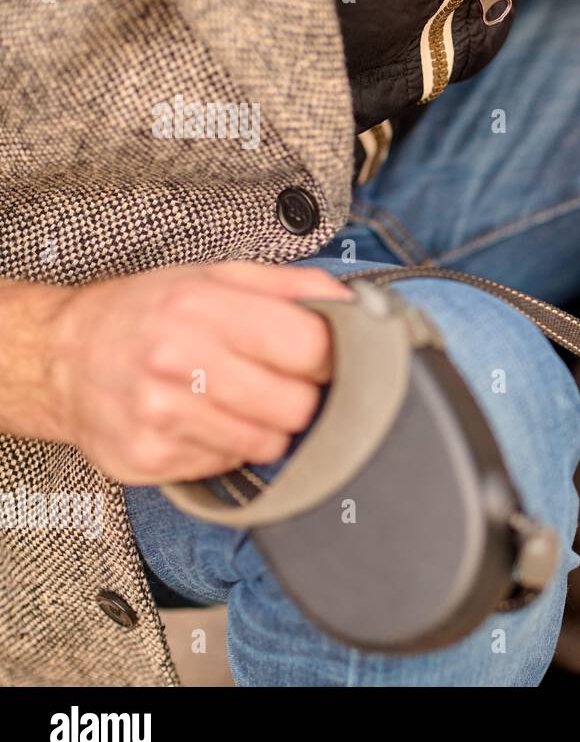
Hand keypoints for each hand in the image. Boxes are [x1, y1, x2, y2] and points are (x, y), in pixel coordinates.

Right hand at [47, 261, 352, 484]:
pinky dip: (228, 447)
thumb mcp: (217, 276)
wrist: (62, 356)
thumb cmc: (149, 313)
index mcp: (202, 307)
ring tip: (239, 402)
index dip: (330, 357)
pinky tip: (204, 421)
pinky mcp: (148, 458)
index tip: (321, 359)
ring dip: (267, 427)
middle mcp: (177, 360)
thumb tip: (356, 304)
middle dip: (300, 396)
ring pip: (268, 444)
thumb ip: (292, 287)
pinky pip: (229, 465)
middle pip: (297, 405)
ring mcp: (159, 415)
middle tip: (279, 383)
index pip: (311, 347)